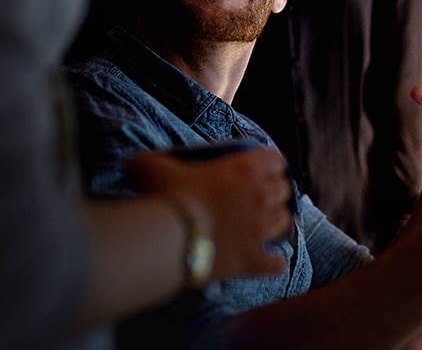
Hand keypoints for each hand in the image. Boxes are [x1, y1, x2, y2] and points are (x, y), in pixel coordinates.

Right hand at [127, 146, 293, 280]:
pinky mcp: (252, 261)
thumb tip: (136, 163)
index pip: (274, 159)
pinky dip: (275, 262)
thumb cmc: (166, 197)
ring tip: (265, 224)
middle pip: (284, 190)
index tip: (263, 167)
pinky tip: (271, 262)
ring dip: (277, 221)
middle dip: (276, 190)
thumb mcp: (153, 166)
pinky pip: (276, 263)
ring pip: (285, 222)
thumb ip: (151, 161)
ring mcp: (259, 230)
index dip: (270, 162)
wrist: (169, 240)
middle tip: (262, 194)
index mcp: (244, 168)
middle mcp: (259, 196)